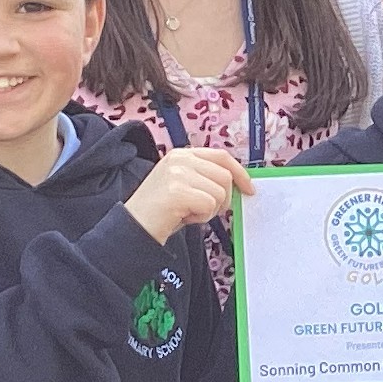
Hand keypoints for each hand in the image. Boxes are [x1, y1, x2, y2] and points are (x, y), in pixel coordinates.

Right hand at [124, 146, 254, 242]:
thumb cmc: (160, 211)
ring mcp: (178, 173)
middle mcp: (180, 159)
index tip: (249, 189)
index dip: (240, 173)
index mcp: (182, 154)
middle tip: (204, 211)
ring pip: (220, 192)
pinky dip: (201, 218)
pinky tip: (183, 218)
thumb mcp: (183, 185)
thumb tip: (236, 185)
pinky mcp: (178, 190)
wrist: (133, 227)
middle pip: (225, 176)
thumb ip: (205, 178)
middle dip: (223, 199)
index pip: (221, 157)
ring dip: (210, 210)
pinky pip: (209, 205)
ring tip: (188, 213)